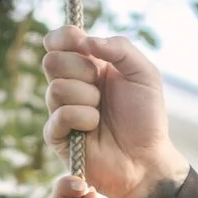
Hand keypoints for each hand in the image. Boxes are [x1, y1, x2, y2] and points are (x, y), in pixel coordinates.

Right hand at [43, 28, 189, 197]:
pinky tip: (94, 128)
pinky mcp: (58, 137)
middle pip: (51, 61)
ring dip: (86, 98)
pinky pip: (58, 116)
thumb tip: (85, 40)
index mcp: (88, 65)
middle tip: (100, 85)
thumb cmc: (146, 118)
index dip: (63, 37)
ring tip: (101, 113)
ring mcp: (62, 111)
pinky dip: (82, 119)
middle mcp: (71, 85)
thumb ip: (119, 47)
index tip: (82, 45)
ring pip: (55, 88)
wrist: (146, 159)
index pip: (58, 40)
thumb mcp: (144, 73)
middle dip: (80, 70)